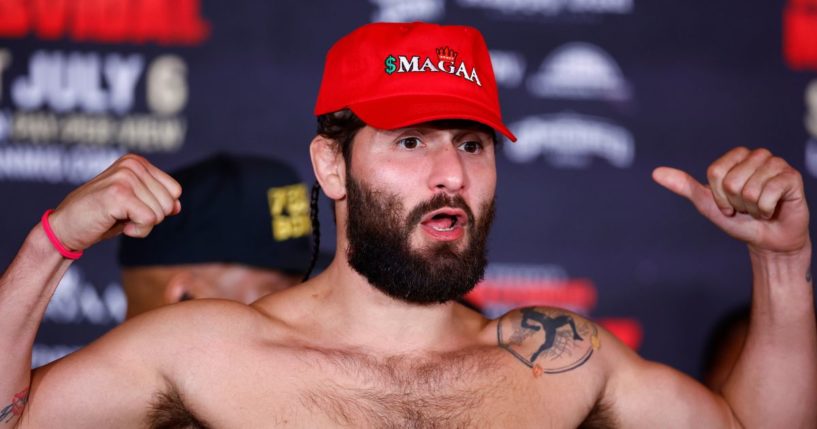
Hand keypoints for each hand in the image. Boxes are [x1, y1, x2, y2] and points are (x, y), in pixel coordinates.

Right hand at [47, 154, 181, 250]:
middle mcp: (132, 164)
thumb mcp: (134, 205)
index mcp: (137, 162)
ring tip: (117, 218)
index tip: (133, 209)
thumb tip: (178, 206)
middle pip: (169, 203)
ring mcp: (125, 177)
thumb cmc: (100, 217)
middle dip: (150, 218)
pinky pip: (149, 221)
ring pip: (160, 213)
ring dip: (142, 225)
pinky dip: (137, 231)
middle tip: (123, 216)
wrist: (65, 229)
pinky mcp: (119, 194)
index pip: (175, 191)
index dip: (158, 208)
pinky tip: (116, 224)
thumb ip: (157, 201)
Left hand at [652, 147, 809, 254]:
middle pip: (731, 181)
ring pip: (750, 189)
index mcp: (736, 157)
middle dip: (735, 202)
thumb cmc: (738, 220)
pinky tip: (772, 210)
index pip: (715, 172)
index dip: (718, 196)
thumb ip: (684, 186)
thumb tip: (656, 173)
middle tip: (746, 208)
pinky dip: (766, 209)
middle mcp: (757, 156)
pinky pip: (769, 193)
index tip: (727, 205)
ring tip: (759, 208)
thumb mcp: (707, 204)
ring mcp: (776, 164)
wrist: (767, 240)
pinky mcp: (792, 177)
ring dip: (752, 207)